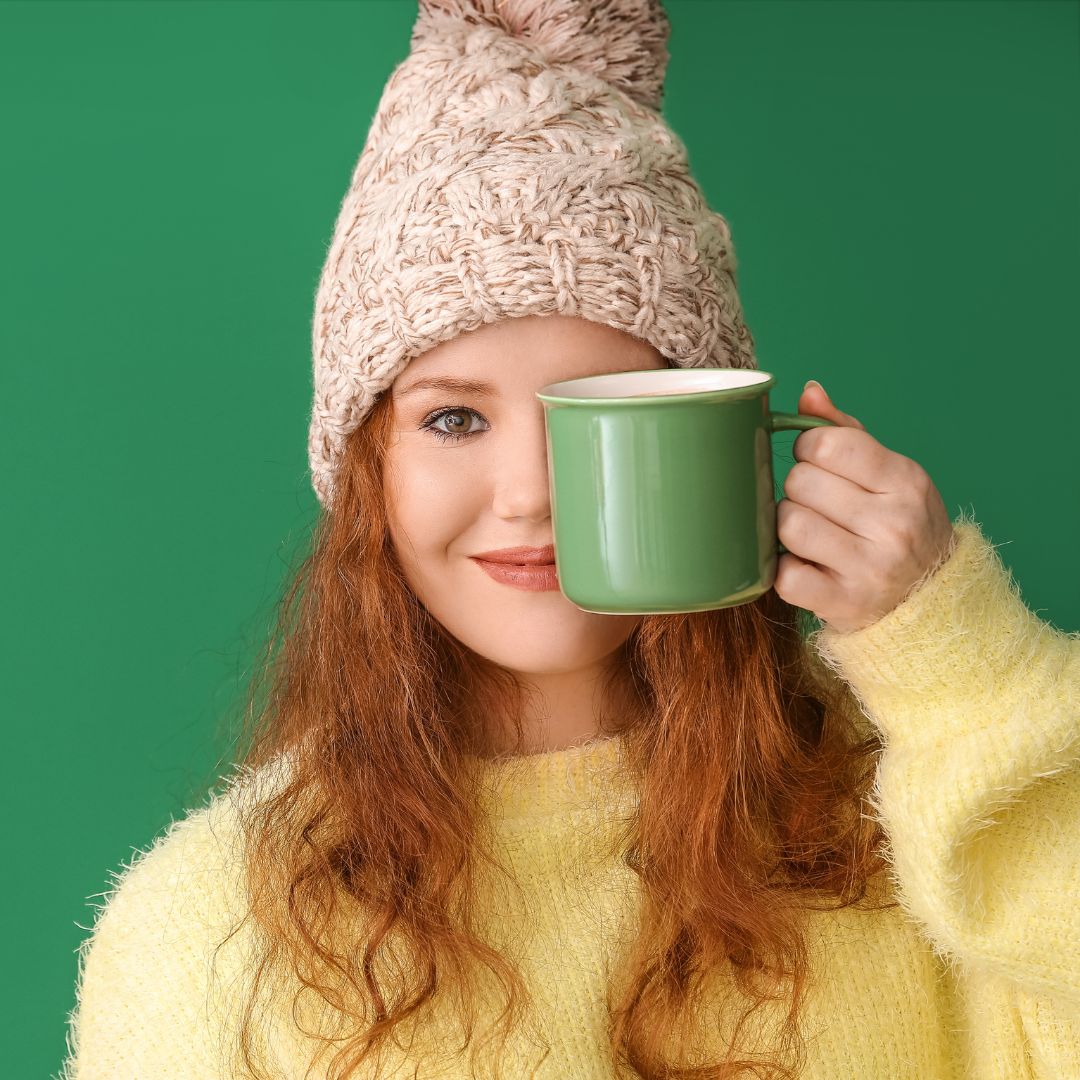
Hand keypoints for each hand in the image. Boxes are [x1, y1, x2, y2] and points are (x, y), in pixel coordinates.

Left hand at [773, 380, 955, 633]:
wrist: (928, 601)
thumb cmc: (896, 525)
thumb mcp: (888, 473)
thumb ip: (845, 432)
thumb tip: (809, 392)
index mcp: (906, 481)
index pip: (827, 444)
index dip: (808, 449)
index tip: (815, 462)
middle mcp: (893, 524)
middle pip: (800, 483)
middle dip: (798, 489)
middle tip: (816, 504)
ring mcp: (870, 567)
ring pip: (788, 525)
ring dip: (787, 526)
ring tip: (809, 533)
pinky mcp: (843, 603)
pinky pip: (785, 575)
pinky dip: (784, 569)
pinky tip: (805, 565)